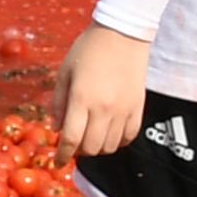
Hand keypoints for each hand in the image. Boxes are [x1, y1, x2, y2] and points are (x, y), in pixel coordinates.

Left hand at [52, 24, 150, 163]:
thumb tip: (57, 129)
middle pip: (91, 147)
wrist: (123, 34)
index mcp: (82, 98)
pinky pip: (129, 137)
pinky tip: (109, 133)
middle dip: (79, 151)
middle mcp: (104, 108)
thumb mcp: (64, 72)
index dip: (63, 155)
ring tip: (90, 136)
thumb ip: (59, 103)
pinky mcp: (138, 107)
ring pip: (110, 146)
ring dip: (97, 147)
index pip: (72, 139)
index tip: (58, 162)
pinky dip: (117, 141)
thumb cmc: (88, 50)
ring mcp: (124, 109)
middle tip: (73, 144)